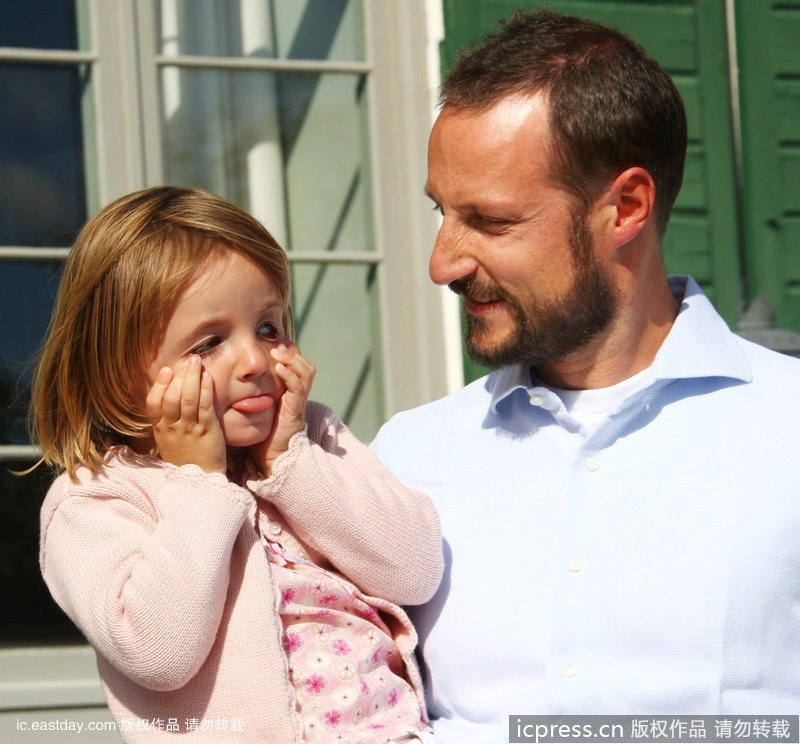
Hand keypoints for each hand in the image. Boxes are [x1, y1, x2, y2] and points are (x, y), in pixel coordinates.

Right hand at [145, 354, 226, 473]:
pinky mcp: (207, 431)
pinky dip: (206, 390)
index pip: (153, 404)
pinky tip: (208, 377)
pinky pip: (205, 407)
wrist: (200, 482)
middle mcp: (172, 428)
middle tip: (188, 359)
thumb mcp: (168, 439)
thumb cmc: (186, 457)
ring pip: (188, 399)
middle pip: (172, 397)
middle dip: (180, 375)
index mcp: (160, 429)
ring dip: (192, 378)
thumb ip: (167, 419)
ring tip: (197, 362)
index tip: (166, 370)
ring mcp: (189, 430)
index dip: (159, 385)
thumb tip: (169, 392)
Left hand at [251, 343, 315, 475]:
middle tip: (277, 341)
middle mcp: (297, 395)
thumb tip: (229, 375)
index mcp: (289, 392)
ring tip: (279, 352)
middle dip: (292, 351)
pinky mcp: (296, 411)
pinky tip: (280, 368)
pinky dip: (291, 376)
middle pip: (305, 365)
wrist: (270, 458)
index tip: (273, 338)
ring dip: (293, 360)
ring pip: (307, 373)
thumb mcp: (256, 408)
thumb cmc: (260, 435)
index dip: (288, 350)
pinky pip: (299, 389)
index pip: (295, 365)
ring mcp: (298, 403)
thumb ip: (250, 393)